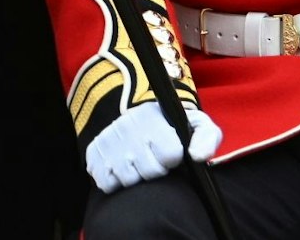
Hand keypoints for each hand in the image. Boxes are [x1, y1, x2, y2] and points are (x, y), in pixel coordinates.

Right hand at [85, 102, 221, 193]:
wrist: (141, 123)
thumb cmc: (174, 127)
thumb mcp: (196, 125)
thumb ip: (207, 138)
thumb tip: (199, 156)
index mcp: (152, 114)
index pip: (171, 154)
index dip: (175, 158)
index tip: (173, 152)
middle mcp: (126, 126)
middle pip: (151, 171)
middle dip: (158, 169)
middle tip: (156, 159)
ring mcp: (107, 141)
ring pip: (129, 180)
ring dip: (139, 177)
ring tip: (141, 162)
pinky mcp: (93, 156)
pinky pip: (108, 184)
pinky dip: (118, 182)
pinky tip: (125, 168)